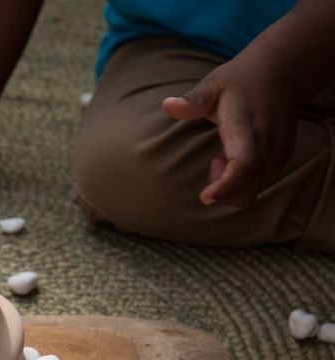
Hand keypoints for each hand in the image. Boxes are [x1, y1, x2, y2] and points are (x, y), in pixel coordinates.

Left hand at [162, 49, 297, 207]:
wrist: (281, 70)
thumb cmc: (237, 82)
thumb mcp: (212, 86)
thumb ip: (192, 100)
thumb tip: (167, 105)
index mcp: (246, 124)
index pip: (243, 164)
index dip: (225, 186)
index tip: (205, 196)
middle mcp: (268, 140)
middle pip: (248, 187)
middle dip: (224, 190)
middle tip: (214, 162)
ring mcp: (279, 149)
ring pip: (254, 190)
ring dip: (233, 186)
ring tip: (224, 155)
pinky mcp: (283, 156)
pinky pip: (260, 183)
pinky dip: (243, 182)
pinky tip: (237, 157)